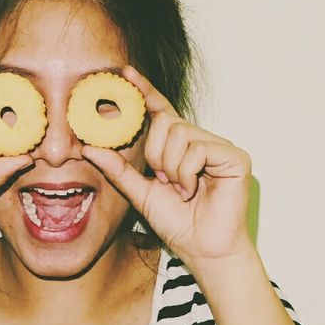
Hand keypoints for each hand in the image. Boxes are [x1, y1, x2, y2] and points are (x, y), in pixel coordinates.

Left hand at [81, 66, 253, 265]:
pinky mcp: (235, 157)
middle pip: (166, 122)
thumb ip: (118, 169)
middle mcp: (202, 141)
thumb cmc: (179, 224)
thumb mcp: (140, 193)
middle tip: (165, 181)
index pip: (161, 111)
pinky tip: (194, 190)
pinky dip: (186, 172)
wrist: (204, 250)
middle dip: (156, 154)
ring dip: (171, 167)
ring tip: (182, 189)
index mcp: (181, 146)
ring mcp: (220, 147)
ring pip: (179, 134)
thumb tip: (89, 147)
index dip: (145, 91)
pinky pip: (197, 149)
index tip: (125, 73)